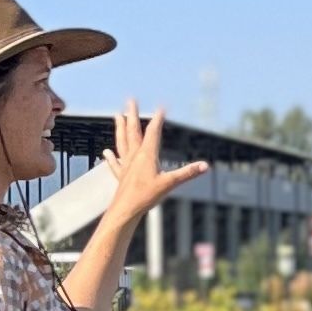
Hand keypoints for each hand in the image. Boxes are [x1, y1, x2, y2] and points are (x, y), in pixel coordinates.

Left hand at [104, 99, 207, 235]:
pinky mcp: (121, 176)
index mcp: (146, 155)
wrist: (125, 210)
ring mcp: (126, 165)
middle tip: (130, 100)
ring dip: (120, 128)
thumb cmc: (145, 196)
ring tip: (117, 116)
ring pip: (122, 142)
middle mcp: (134, 157)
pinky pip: (114, 163)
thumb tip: (205, 166)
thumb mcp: (170, 184)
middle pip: (133, 131)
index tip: (161, 107)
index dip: (157, 119)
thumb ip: (187, 173)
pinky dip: (111, 156)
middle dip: (132, 115)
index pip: (153, 132)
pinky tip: (106, 152)